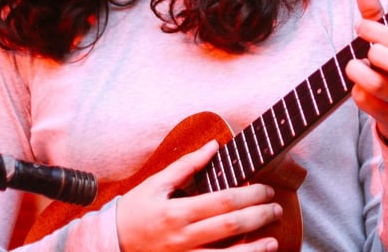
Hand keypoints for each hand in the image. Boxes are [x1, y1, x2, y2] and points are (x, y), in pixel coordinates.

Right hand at [116, 141, 281, 251]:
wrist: (111, 243)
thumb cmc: (135, 210)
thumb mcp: (157, 183)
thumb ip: (187, 165)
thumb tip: (213, 146)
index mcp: (178, 212)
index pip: (223, 201)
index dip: (249, 195)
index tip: (266, 189)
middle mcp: (183, 238)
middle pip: (230, 227)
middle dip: (258, 216)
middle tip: (276, 208)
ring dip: (254, 249)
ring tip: (273, 241)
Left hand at [345, 0, 387, 151]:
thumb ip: (375, 11)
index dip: (379, 31)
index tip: (360, 27)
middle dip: (376, 53)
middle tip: (365, 49)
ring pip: (384, 87)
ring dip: (360, 73)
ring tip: (353, 66)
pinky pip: (372, 107)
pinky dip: (358, 94)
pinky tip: (358, 87)